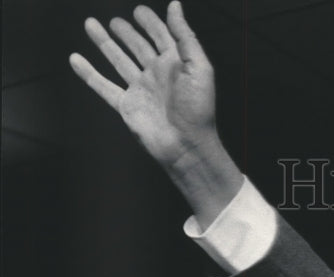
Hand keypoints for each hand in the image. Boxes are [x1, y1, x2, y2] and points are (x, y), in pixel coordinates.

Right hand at [70, 2, 216, 169]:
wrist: (186, 145)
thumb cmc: (197, 109)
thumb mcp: (198, 67)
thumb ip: (185, 36)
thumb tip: (175, 5)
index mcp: (175, 64)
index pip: (161, 36)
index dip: (151, 23)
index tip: (139, 11)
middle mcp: (156, 75)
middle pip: (138, 46)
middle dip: (127, 33)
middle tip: (116, 21)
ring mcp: (140, 89)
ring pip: (118, 60)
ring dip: (105, 43)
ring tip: (91, 24)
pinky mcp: (126, 105)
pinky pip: (103, 86)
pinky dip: (88, 73)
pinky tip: (75, 59)